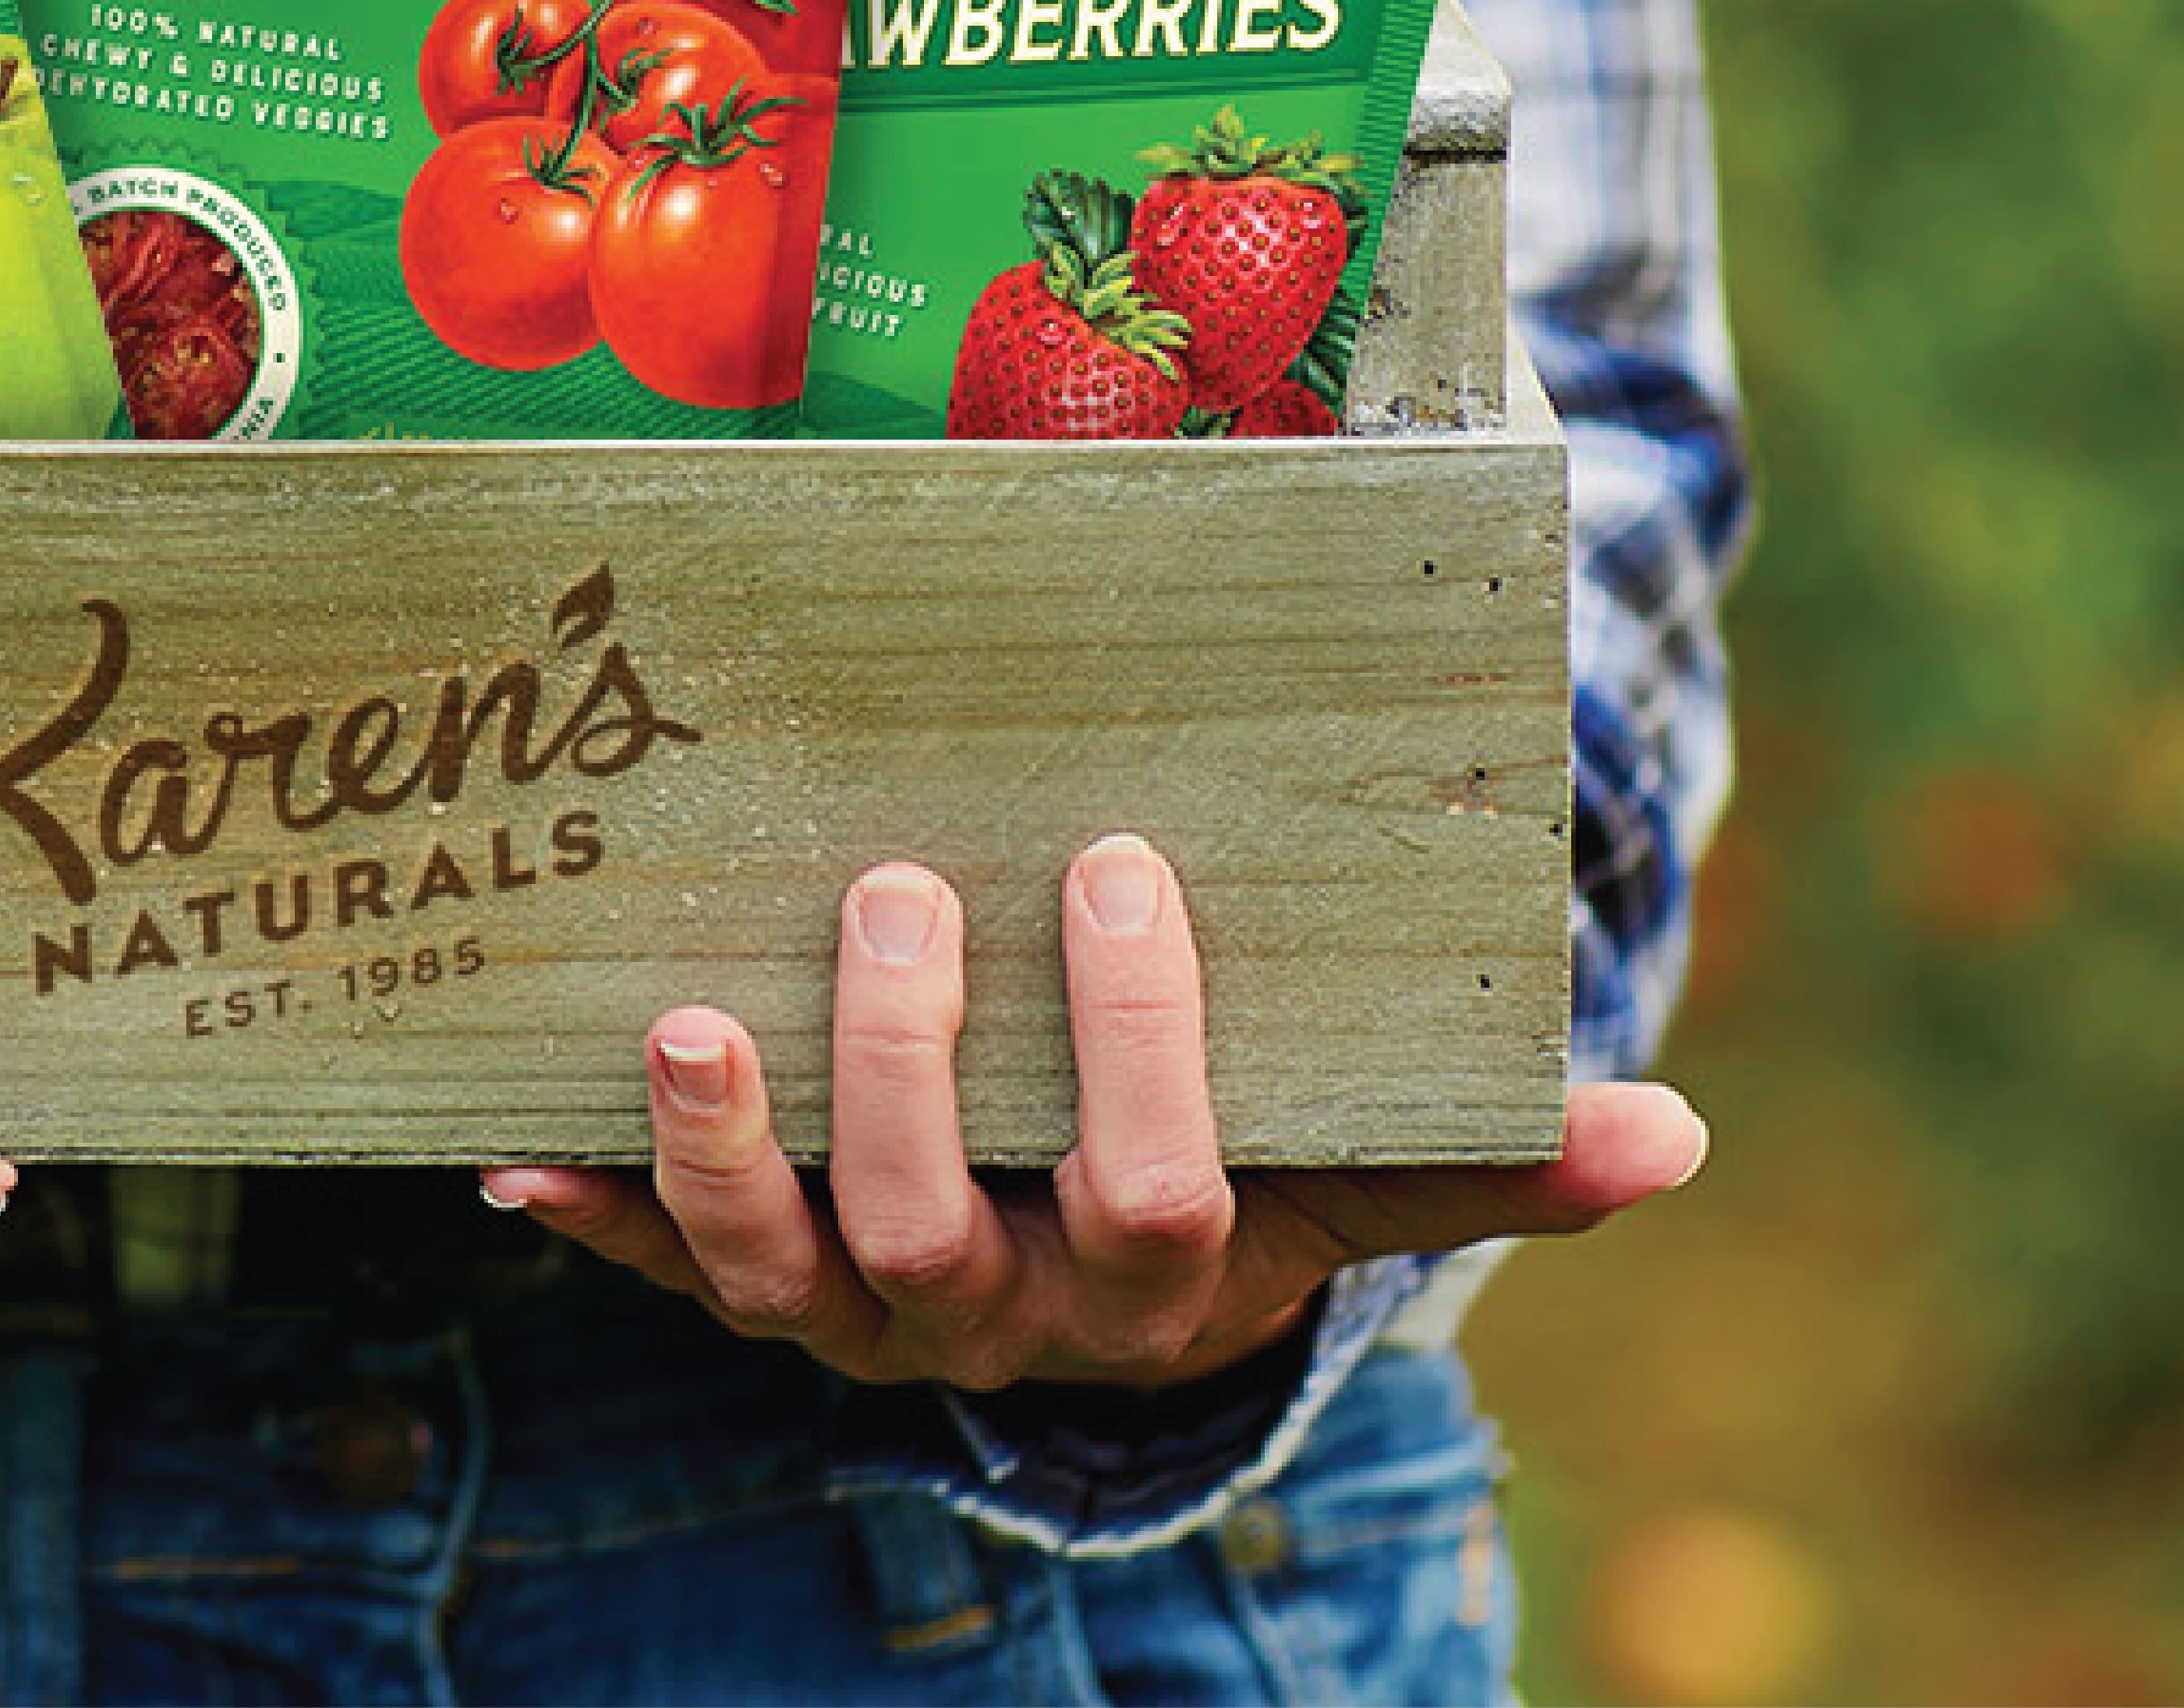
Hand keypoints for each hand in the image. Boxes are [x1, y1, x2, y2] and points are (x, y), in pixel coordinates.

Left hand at [484, 834, 1703, 1390]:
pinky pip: (652, 1263)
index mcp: (1152, 1277)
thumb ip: (1495, 1147)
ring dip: (720, 1159)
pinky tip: (508, 1158)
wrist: (1109, 1259)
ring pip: (777, 1272)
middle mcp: (994, 1318)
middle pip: (938, 1234)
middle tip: (895, 892)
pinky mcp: (745, 1275)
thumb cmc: (1246, 1157)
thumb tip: (1674, 1135)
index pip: (1157, 1189)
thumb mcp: (1360, 1152)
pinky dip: (588, 1211)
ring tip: (689, 1020)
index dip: (1136, 1046)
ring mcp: (854, 1307)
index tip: (1116, 865)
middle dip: (907, 1070)